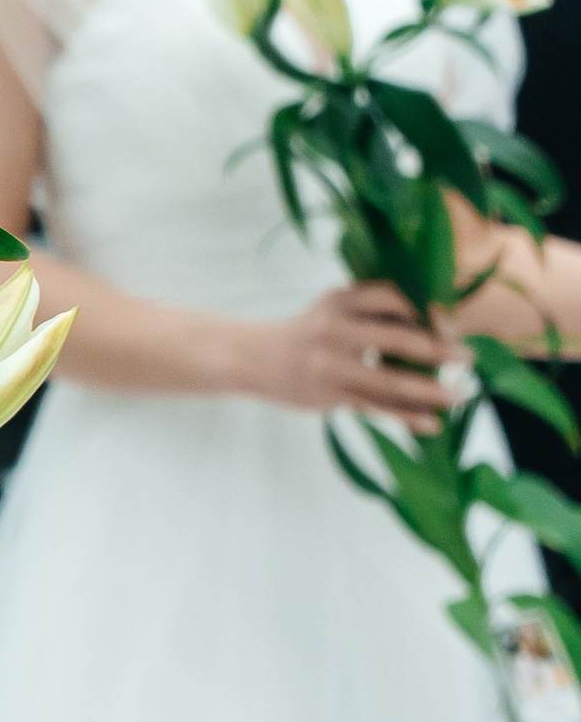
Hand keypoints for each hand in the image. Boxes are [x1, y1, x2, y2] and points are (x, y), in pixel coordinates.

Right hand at [245, 279, 447, 429]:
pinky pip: (376, 409)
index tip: (451, 325)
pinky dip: (407, 417)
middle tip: (468, 359)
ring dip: (432, 391)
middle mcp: (334, 329)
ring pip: (391, 381)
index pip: (392, 298)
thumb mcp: (332, 308)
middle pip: (398, 340)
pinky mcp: (329, 395)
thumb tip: (437, 325)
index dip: (426, 311)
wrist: (253, 358)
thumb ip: (372, 311)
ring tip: (460, 396)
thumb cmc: (306, 333)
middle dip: (440, 351)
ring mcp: (330, 365)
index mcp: (339, 300)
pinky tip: (431, 424)